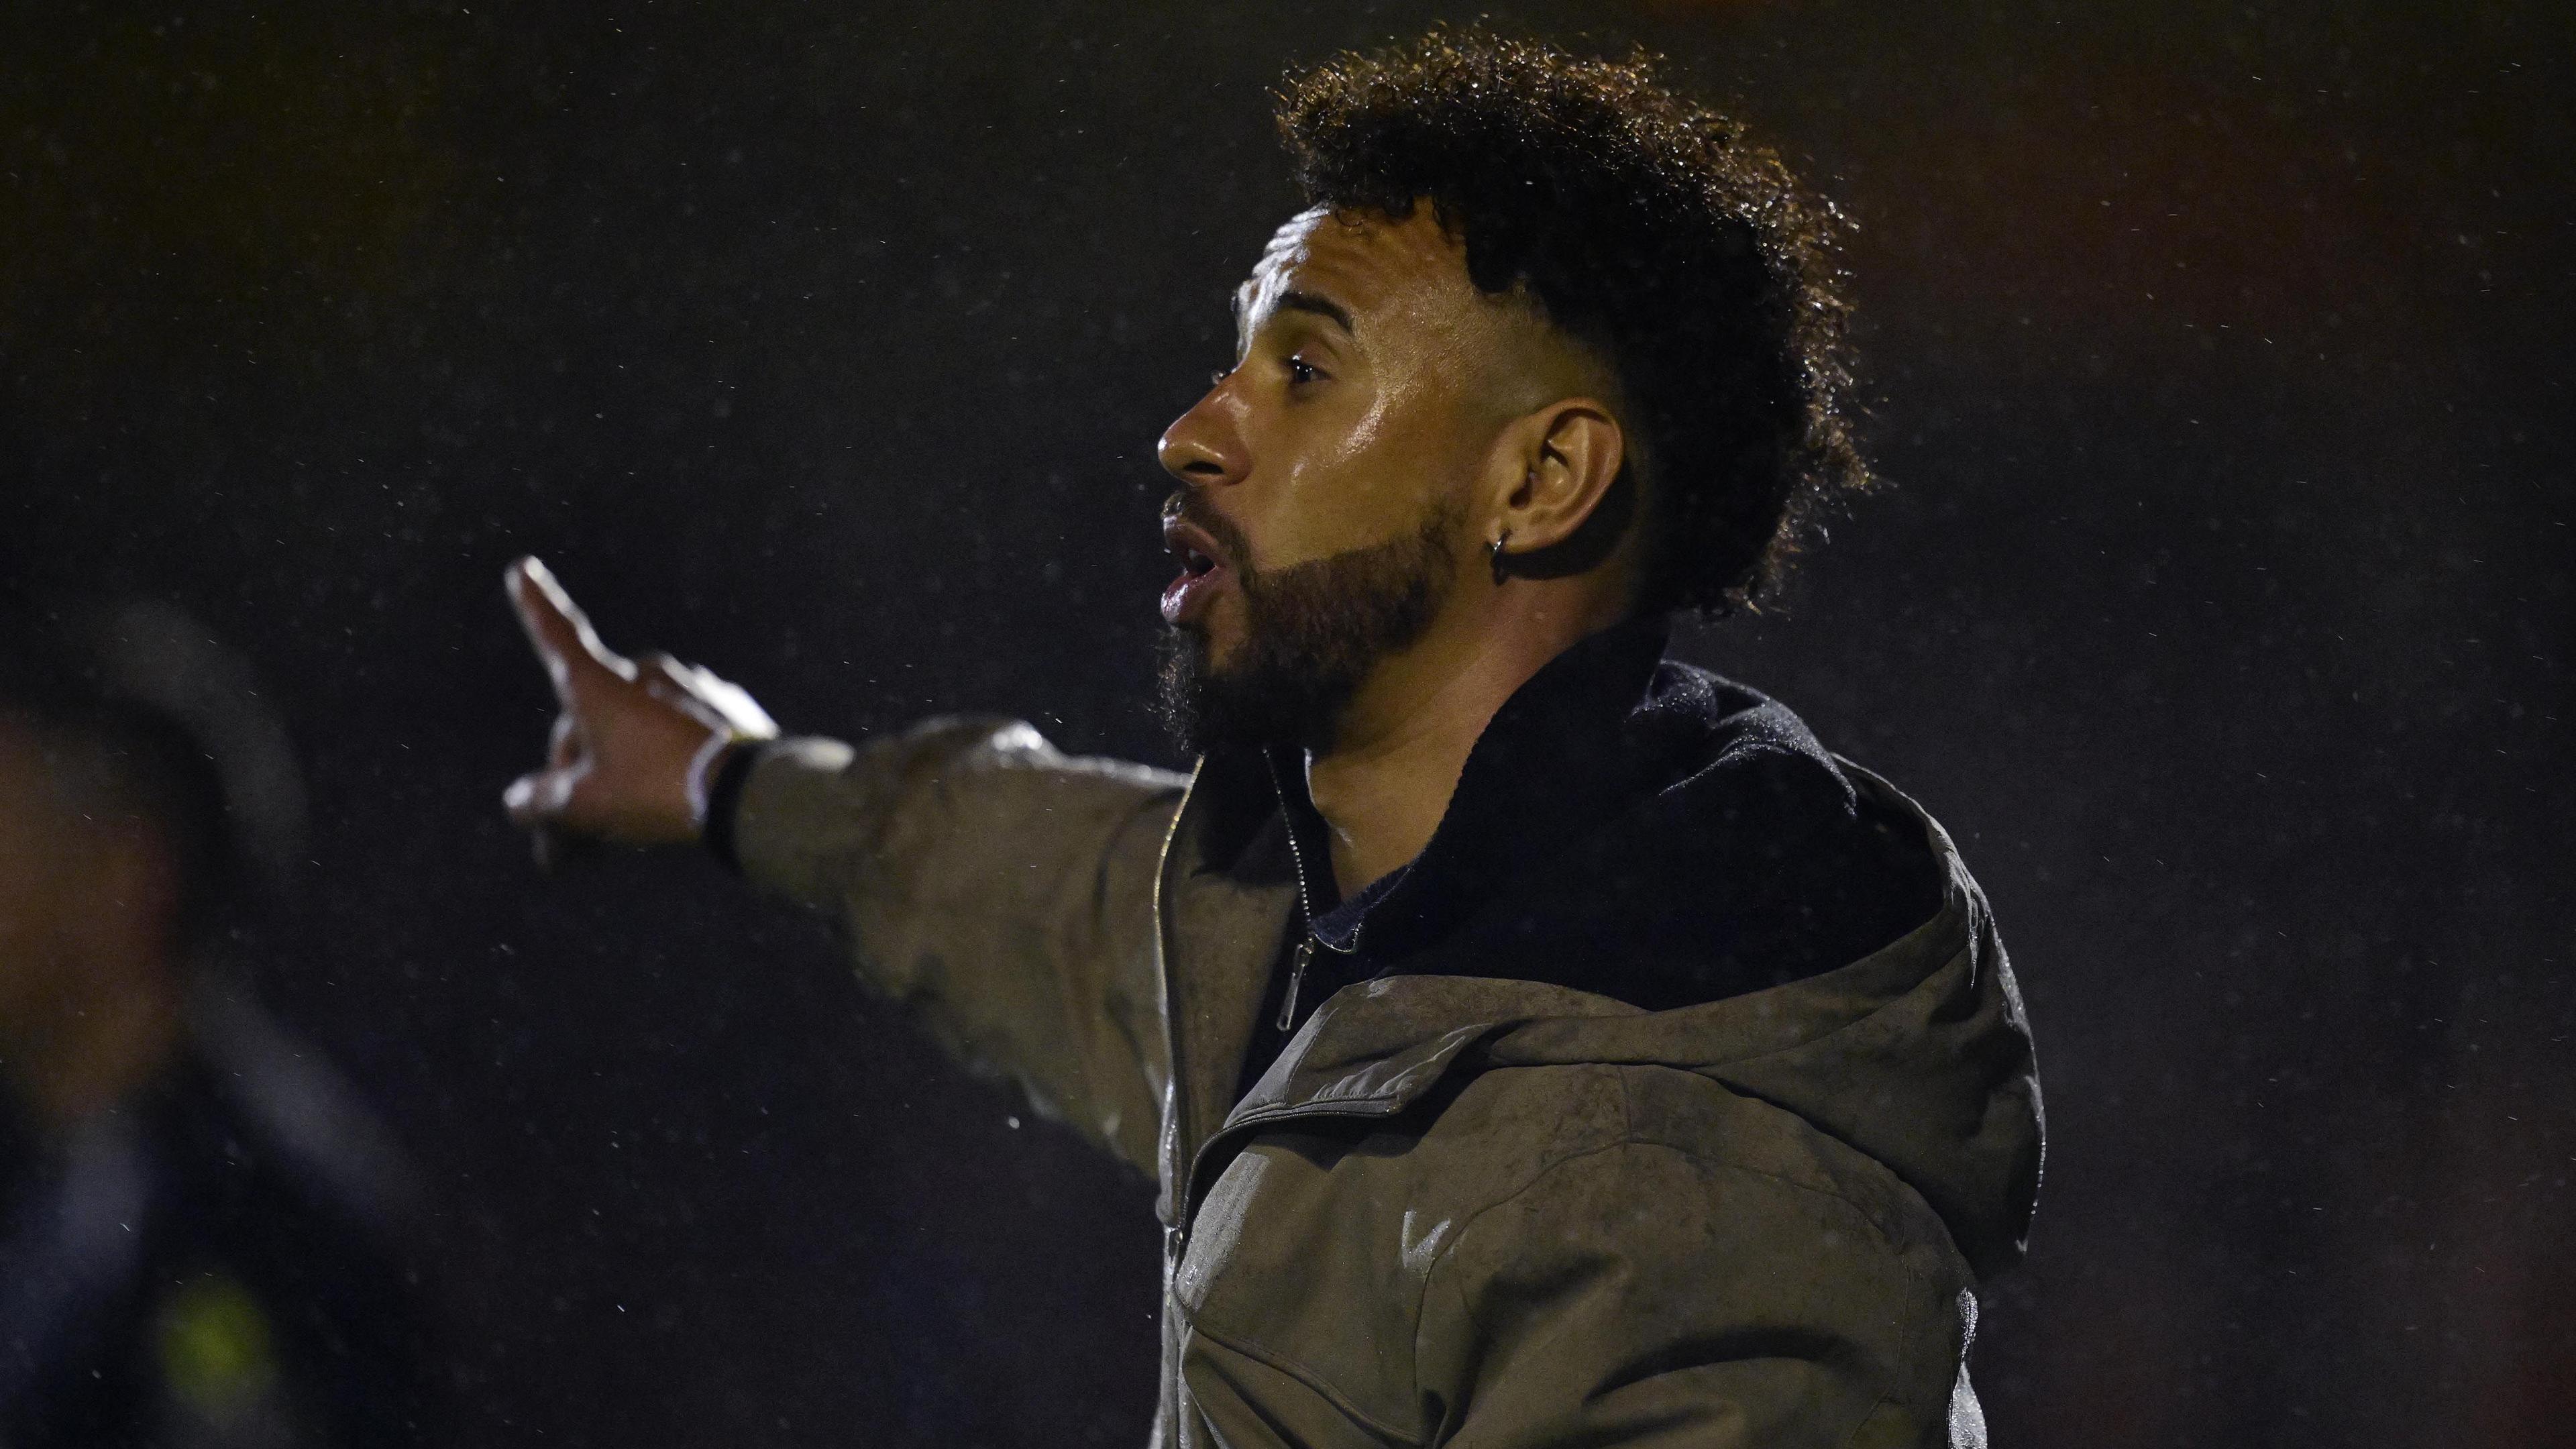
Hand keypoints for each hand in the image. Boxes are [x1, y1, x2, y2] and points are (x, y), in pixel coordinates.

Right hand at [501, 557, 778, 859]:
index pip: (558, 637)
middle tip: (566, 846)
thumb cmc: (656, 791)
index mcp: (602, 684)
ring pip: (641, 731)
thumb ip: (544, 801)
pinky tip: (670, 806)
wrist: (751, 795)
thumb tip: (518, 802)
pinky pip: (685, 733)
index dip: (537, 606)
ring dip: (624, 774)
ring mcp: (692, 686)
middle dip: (577, 777)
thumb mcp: (586, 805)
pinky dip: (670, 764)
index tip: (523, 568)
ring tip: (622, 834)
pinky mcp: (731, 709)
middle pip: (595, 722)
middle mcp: (645, 673)